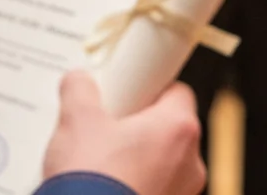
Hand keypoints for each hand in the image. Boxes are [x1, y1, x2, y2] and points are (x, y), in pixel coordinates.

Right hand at [42, 71, 205, 194]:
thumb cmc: (95, 180)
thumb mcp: (76, 120)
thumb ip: (80, 89)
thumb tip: (78, 82)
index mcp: (178, 128)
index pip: (176, 89)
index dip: (148, 85)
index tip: (128, 88)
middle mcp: (190, 162)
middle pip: (166, 127)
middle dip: (137, 124)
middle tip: (105, 125)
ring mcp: (182, 192)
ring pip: (161, 161)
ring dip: (135, 157)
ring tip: (100, 160)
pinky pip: (154, 187)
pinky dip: (134, 183)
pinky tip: (105, 183)